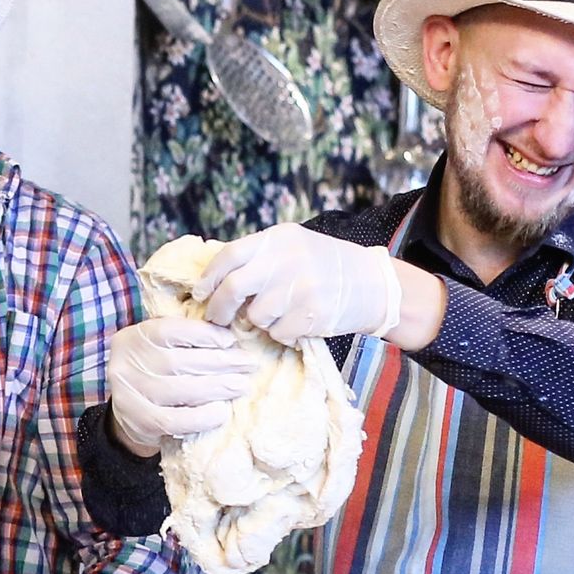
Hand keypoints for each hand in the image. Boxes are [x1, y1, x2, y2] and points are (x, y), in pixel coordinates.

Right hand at [108, 317, 258, 455]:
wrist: (132, 413)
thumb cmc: (157, 374)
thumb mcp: (161, 349)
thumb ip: (185, 341)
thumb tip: (230, 341)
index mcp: (133, 338)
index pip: (169, 331)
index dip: (203, 334)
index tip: (230, 341)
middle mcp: (124, 364)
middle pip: (177, 361)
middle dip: (220, 362)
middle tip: (248, 364)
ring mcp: (127, 395)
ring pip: (178, 390)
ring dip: (217, 388)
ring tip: (241, 386)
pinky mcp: (137, 422)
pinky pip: (174, 420)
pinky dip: (201, 416)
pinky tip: (221, 412)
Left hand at [198, 223, 403, 346]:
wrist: (373, 284)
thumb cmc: (324, 266)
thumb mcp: (292, 247)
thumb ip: (258, 258)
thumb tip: (212, 281)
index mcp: (277, 239)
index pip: (229, 255)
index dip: (208, 278)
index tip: (200, 294)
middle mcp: (286, 259)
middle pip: (233, 288)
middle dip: (218, 308)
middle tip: (217, 318)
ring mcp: (300, 287)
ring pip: (256, 316)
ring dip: (261, 322)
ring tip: (280, 314)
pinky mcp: (312, 313)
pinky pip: (278, 334)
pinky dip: (283, 335)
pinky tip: (298, 323)